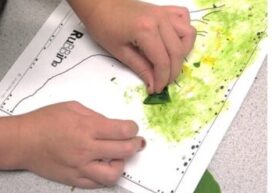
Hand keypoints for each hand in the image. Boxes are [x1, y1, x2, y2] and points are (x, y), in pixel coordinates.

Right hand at [0, 101, 143, 187]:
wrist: (22, 141)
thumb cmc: (42, 122)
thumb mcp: (71, 107)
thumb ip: (94, 116)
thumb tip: (110, 125)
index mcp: (86, 128)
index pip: (123, 130)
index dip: (132, 128)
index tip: (131, 128)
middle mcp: (85, 149)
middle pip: (124, 151)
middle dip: (135, 145)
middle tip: (136, 143)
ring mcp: (80, 166)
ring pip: (113, 174)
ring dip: (120, 165)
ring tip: (115, 158)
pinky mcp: (73, 178)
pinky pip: (97, 183)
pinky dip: (103, 176)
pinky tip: (101, 166)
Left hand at [70, 0, 195, 93]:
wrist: (99, 5)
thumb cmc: (103, 26)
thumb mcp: (119, 51)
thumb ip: (140, 68)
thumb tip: (154, 84)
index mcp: (145, 30)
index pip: (162, 60)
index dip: (162, 78)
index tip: (157, 89)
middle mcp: (160, 20)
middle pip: (177, 51)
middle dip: (173, 71)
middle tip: (163, 82)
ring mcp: (164, 13)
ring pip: (188, 34)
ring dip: (183, 51)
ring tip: (170, 62)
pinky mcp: (164, 9)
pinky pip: (184, 18)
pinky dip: (183, 31)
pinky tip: (173, 40)